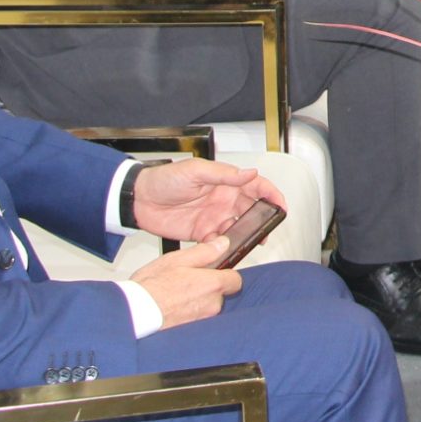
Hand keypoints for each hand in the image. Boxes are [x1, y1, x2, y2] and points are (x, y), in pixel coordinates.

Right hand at [131, 238, 243, 328]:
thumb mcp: (178, 259)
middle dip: (208, 286)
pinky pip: (196, 317)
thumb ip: (205, 252)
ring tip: (176, 293)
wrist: (135, 313)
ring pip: (207, 305)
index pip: (235, 280)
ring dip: (197, 299)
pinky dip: (188, 311)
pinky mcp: (191, 330)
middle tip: (187, 279)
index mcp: (213, 285)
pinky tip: (173, 305)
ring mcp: (202, 319)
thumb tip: (222, 244)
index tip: (213, 270)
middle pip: (220, 293)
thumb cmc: (152, 286)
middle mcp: (212, 305)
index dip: (225, 274)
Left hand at [133, 158, 284, 241]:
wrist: (139, 199)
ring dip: (247, 235)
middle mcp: (223, 200)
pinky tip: (228, 251)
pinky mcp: (202, 234)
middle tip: (269, 230)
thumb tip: (250, 173)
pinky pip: (219, 243)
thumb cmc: (164, 179)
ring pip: (239, 228)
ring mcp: (213, 218)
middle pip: (252, 210)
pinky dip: (226, 248)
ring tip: (252, 243)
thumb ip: (224, 174)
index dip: (271, 195)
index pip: (255, 187)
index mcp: (224, 182)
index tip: (281, 206)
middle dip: (264, 220)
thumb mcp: (195, 171)